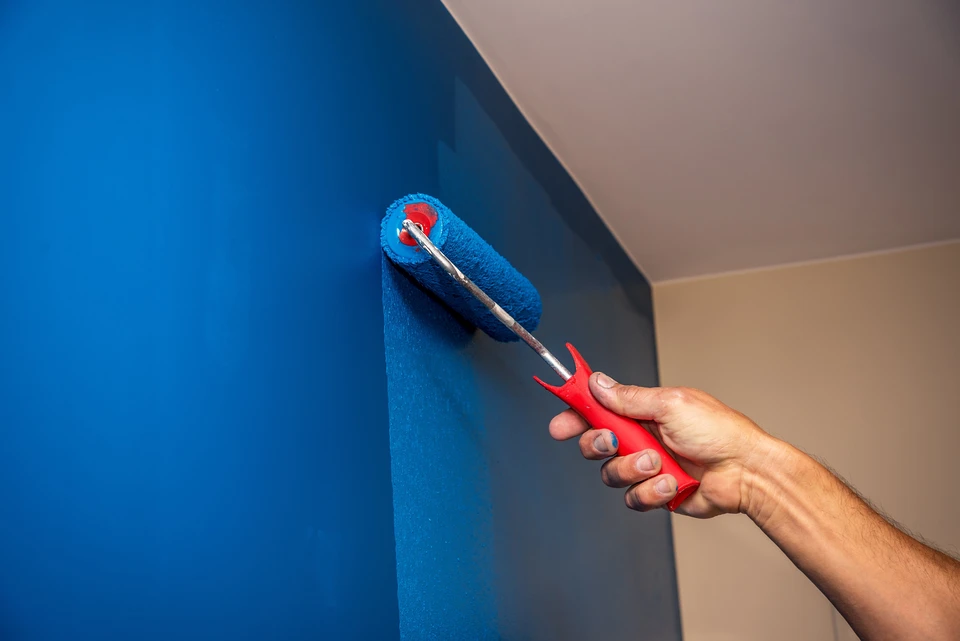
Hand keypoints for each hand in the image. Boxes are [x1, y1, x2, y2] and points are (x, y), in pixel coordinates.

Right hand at [548, 373, 778, 517]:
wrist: (746, 471)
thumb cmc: (719, 431)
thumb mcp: (671, 404)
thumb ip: (628, 397)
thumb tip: (598, 382)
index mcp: (641, 411)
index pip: (597, 409)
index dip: (574, 415)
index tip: (560, 423)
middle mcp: (640, 438)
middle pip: (594, 443)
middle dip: (598, 444)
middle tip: (612, 442)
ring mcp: (646, 467)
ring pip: (611, 474)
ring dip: (633, 469)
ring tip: (659, 463)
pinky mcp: (655, 492)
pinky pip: (633, 497)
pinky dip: (651, 491)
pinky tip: (672, 483)